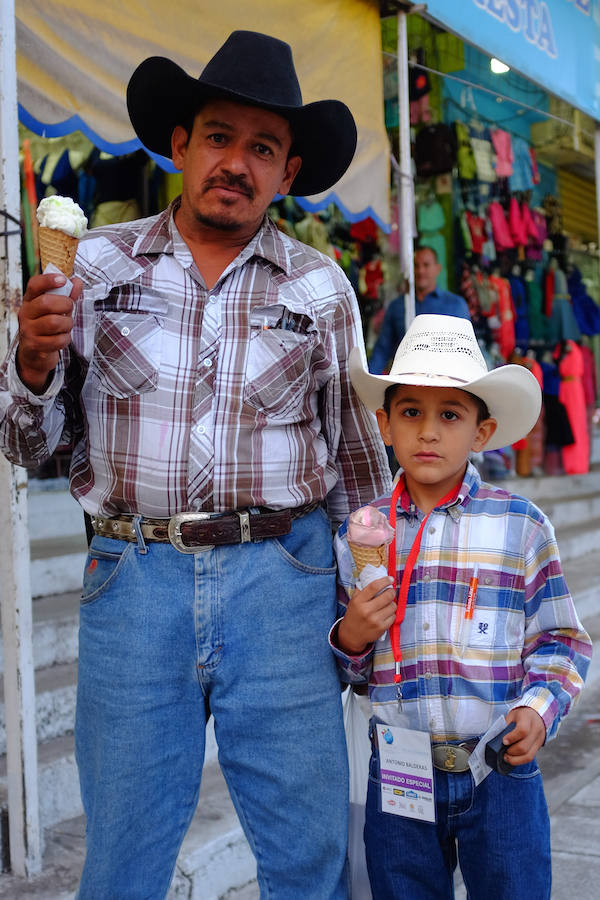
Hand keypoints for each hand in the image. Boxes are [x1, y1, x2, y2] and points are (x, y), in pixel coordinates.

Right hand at [16, 273, 82, 393]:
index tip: (63, 279)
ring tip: (66, 325)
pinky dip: (65, 339)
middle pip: (46, 303)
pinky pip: (58, 340)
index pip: (34, 285)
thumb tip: (77, 281)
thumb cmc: (47, 327)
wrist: (35, 354)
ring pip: (54, 322)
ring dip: (67, 323)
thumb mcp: (56, 310)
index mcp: (30, 301)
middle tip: (70, 308)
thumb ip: (67, 296)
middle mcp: (25, 314)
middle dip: (65, 304)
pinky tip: (62, 338)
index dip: (48, 280)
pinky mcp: (35, 345)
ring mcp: (29, 330)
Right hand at [336, 576, 396, 655]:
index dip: (385, 580)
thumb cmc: (354, 615)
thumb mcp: (354, 600)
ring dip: (392, 603)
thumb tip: (370, 574)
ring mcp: (375, 620)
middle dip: (391, 591)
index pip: (374, 586)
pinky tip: (386, 614)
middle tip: (390, 591)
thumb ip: (361, 588)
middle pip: (387, 595)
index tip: (390, 578)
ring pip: (393, 606)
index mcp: (359, 601)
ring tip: (387, 604)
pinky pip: (393, 616)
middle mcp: (367, 610)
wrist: (351, 635)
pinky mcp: (382, 628)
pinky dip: (391, 614)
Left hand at [502, 706, 545, 765]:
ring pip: (528, 755)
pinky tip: (513, 758)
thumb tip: (498, 740)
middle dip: (511, 751)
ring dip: (515, 759)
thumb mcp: (511, 716)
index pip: (522, 730)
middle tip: (503, 751)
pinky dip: (520, 760)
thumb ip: (506, 726)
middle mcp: (536, 730)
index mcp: (528, 718)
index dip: (512, 738)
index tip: (504, 741)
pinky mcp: (539, 747)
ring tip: (506, 757)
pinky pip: (530, 757)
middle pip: (524, 746)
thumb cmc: (520, 715)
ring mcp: (539, 740)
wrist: (536, 715)